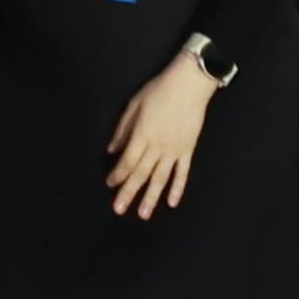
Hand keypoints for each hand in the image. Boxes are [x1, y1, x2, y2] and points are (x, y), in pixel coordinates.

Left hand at [105, 45, 223, 217]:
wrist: (189, 85)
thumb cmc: (158, 91)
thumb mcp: (134, 105)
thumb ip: (123, 129)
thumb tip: (111, 150)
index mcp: (142, 134)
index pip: (128, 160)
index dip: (118, 174)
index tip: (110, 184)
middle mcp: (158, 146)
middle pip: (141, 173)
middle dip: (129, 192)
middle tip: (119, 210)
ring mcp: (174, 150)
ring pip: (161, 178)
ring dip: (151, 197)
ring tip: (143, 214)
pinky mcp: (188, 150)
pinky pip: (182, 173)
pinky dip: (177, 188)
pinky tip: (171, 202)